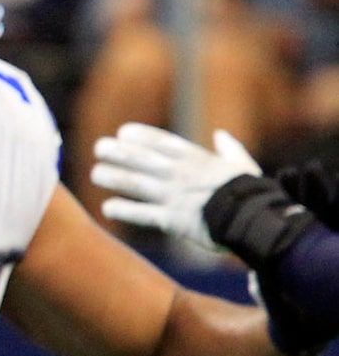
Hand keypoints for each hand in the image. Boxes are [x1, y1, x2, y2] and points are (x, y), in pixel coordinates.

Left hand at [92, 122, 261, 251]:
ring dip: (113, 178)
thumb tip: (221, 135)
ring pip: (136, 184)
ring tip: (96, 174)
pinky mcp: (173, 220)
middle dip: (118, 152)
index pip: (162, 143)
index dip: (140, 136)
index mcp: (198, 160)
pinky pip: (142, 214)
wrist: (258, 222)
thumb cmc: (255, 195)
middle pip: (142, 160)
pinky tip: (107, 208)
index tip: (123, 133)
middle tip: (99, 148)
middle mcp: (181, 175)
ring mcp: (175, 197)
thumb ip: (230, 150)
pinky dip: (124, 211)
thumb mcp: (244, 166)